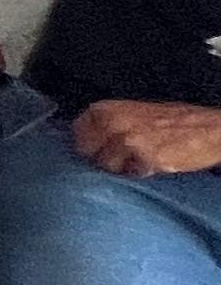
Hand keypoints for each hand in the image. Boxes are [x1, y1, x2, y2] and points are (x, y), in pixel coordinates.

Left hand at [76, 100, 220, 177]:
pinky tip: (152, 165)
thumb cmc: (173, 122)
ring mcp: (127, 140)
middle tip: (122, 158)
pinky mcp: (143, 158)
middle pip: (86, 153)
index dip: (87, 145)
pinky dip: (139, 173)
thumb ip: (107, 123)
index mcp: (106, 109)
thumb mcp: (133, 113)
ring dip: (121, 169)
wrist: (209, 130)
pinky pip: (129, 175)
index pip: (77, 132)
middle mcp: (112, 122)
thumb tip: (86, 140)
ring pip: (107, 167)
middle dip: (101, 159)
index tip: (96, 151)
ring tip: (141, 160)